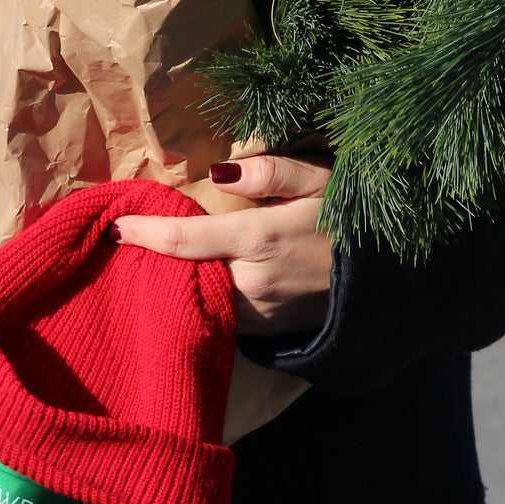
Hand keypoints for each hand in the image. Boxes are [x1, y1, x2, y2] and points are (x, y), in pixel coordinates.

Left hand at [112, 155, 333, 336]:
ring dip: (173, 281)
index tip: (114, 224)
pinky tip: (192, 283)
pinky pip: (218, 315)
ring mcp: (256, 315)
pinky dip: (199, 298)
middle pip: (181, 274)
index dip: (143, 232)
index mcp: (260, 240)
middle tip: (128, 239)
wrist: (390, 280)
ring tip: (151, 261)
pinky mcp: (262, 333)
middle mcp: (251, 285)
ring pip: (196, 299)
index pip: (184, 240)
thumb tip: (218, 170)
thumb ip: (272, 171)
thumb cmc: (355, 220)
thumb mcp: (324, 180)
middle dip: (151, 260)